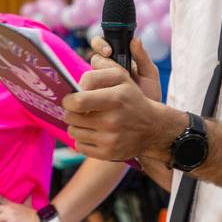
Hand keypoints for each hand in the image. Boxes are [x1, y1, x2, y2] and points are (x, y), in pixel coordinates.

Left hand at [63, 63, 178, 162]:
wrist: (152, 128)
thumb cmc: (131, 99)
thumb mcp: (123, 77)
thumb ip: (103, 67)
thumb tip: (83, 73)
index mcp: (116, 98)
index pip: (77, 100)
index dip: (69, 98)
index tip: (72, 97)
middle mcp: (113, 120)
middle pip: (71, 116)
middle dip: (70, 111)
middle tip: (77, 109)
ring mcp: (110, 139)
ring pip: (73, 131)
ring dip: (75, 125)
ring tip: (86, 120)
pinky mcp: (108, 154)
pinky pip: (79, 145)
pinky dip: (82, 139)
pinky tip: (93, 133)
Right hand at [90, 34, 162, 103]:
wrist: (146, 121)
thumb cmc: (149, 96)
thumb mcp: (150, 77)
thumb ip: (143, 58)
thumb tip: (135, 40)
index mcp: (117, 61)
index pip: (103, 46)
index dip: (101, 45)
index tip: (108, 51)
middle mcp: (104, 72)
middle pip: (93, 59)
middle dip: (97, 61)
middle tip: (104, 68)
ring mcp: (97, 86)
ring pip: (86, 75)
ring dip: (91, 78)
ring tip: (102, 85)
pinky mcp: (92, 99)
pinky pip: (83, 93)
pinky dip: (85, 93)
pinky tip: (93, 97)